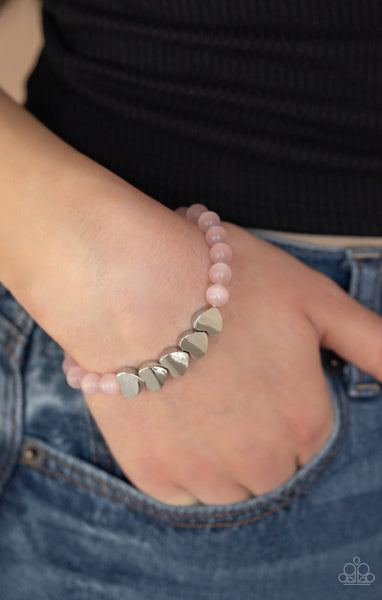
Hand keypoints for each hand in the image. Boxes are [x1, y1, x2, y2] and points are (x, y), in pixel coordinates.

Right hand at [80, 220, 381, 505]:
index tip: (256, 369)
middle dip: (256, 432)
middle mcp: (261, 463)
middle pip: (271, 467)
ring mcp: (203, 474)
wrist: (130, 281)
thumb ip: (374, 344)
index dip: (284, 402)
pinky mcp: (153, 474)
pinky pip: (180, 488)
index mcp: (306, 424)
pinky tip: (168, 410)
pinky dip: (178, 458)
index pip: (310, 440)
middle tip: (223, 377)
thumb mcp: (316, 299)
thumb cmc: (227, 280)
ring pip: (227, 485)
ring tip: (193, 392)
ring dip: (218, 452)